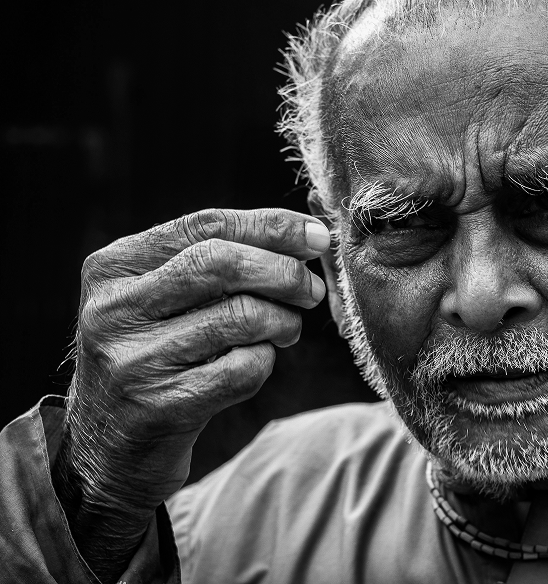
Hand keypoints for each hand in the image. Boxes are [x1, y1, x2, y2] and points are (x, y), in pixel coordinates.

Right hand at [53, 208, 329, 581]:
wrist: (111, 441)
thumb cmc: (159, 351)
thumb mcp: (164, 296)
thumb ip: (219, 258)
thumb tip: (308, 235)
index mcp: (113, 266)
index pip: (206, 225)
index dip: (271, 226)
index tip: (317, 236)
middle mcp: (114, 309)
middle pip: (222, 264)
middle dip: (284, 272)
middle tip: (312, 290)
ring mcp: (134, 361)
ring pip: (241, 317)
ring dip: (283, 321)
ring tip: (286, 330)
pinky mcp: (161, 407)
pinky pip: (244, 368)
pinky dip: (266, 361)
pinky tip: (257, 362)